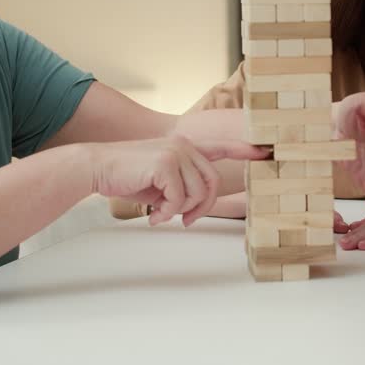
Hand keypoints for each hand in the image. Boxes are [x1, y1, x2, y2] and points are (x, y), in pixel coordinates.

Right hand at [90, 137, 266, 226]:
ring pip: (197, 193)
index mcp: (186, 147)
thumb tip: (193, 209)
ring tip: (160, 214)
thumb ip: (182, 185)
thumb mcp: (161, 180)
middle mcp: (185, 145)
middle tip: (185, 220)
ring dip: (179, 212)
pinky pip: (179, 198)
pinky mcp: (165, 163)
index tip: (265, 151)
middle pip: (212, 183)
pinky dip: (167, 212)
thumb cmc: (129, 176)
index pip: (221, 147)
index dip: (244, 150)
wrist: (98, 168)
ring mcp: (176, 151)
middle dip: (201, 207)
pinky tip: (153, 214)